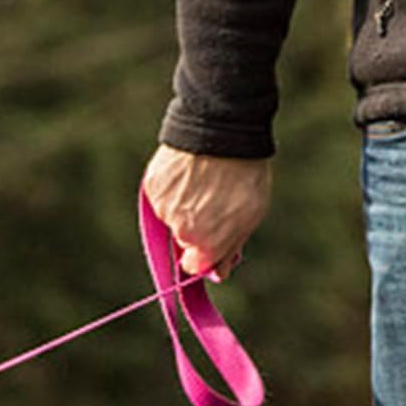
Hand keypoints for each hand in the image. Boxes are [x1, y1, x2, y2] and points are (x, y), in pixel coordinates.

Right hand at [141, 145, 271, 277]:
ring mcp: (165, 210)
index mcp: (207, 244)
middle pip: (183, 240)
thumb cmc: (243, 173)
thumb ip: (231, 247)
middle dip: (196, 227)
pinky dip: (173, 189)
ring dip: (184, 205)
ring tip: (204, 180)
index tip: (210, 242)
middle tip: (214, 200)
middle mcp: (182, 232)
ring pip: (172, 218)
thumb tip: (218, 273)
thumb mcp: (250, 213)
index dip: (203, 255)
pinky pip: (161, 197)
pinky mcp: (154, 189)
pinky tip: (189, 171)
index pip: (194, 266)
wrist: (222, 131)